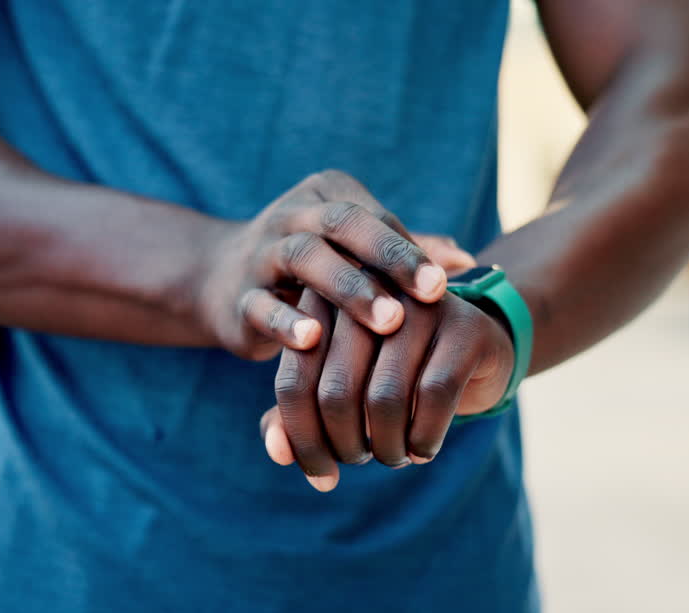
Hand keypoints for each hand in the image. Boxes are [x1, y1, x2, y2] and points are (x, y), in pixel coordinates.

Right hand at [199, 169, 472, 359]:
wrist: (219, 282)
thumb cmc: (312, 269)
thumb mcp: (356, 255)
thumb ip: (408, 254)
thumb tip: (469, 261)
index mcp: (327, 195)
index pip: (375, 217)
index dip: (410, 249)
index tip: (446, 283)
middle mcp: (293, 214)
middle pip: (343, 224)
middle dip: (389, 257)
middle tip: (432, 293)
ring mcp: (261, 253)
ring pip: (304, 257)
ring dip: (348, 288)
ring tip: (388, 322)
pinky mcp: (237, 298)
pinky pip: (261, 305)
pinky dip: (286, 321)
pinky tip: (313, 341)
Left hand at [259, 289, 515, 491]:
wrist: (474, 350)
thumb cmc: (392, 374)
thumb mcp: (341, 391)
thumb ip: (300, 418)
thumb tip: (276, 452)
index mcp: (323, 302)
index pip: (293, 382)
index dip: (302, 440)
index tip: (321, 475)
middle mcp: (368, 294)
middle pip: (335, 390)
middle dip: (346, 446)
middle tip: (361, 461)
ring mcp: (421, 306)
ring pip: (385, 397)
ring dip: (386, 447)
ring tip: (393, 456)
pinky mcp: (466, 326)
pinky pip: (434, 395)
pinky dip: (424, 438)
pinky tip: (423, 450)